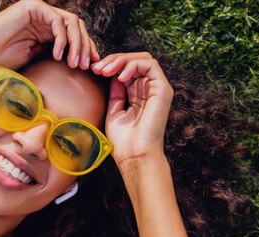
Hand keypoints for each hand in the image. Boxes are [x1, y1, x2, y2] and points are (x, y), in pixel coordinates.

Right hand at [0, 0, 98, 71]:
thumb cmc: (2, 60)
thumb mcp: (36, 60)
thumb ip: (54, 56)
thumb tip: (76, 63)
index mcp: (47, 30)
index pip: (75, 35)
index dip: (86, 49)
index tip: (91, 66)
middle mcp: (46, 18)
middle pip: (77, 27)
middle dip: (85, 47)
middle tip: (84, 66)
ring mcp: (40, 11)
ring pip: (71, 22)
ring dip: (77, 44)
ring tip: (73, 63)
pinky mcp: (34, 7)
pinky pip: (57, 21)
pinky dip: (62, 39)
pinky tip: (58, 55)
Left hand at [91, 52, 173, 167]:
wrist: (134, 155)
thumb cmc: (124, 140)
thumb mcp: (114, 110)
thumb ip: (115, 92)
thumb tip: (112, 74)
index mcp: (139, 94)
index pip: (127, 69)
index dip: (111, 65)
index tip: (94, 70)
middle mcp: (150, 89)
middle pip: (135, 61)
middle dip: (114, 60)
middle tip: (98, 68)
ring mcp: (158, 89)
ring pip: (142, 59)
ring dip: (122, 60)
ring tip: (106, 70)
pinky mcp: (163, 90)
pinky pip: (150, 65)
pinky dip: (133, 65)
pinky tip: (120, 76)